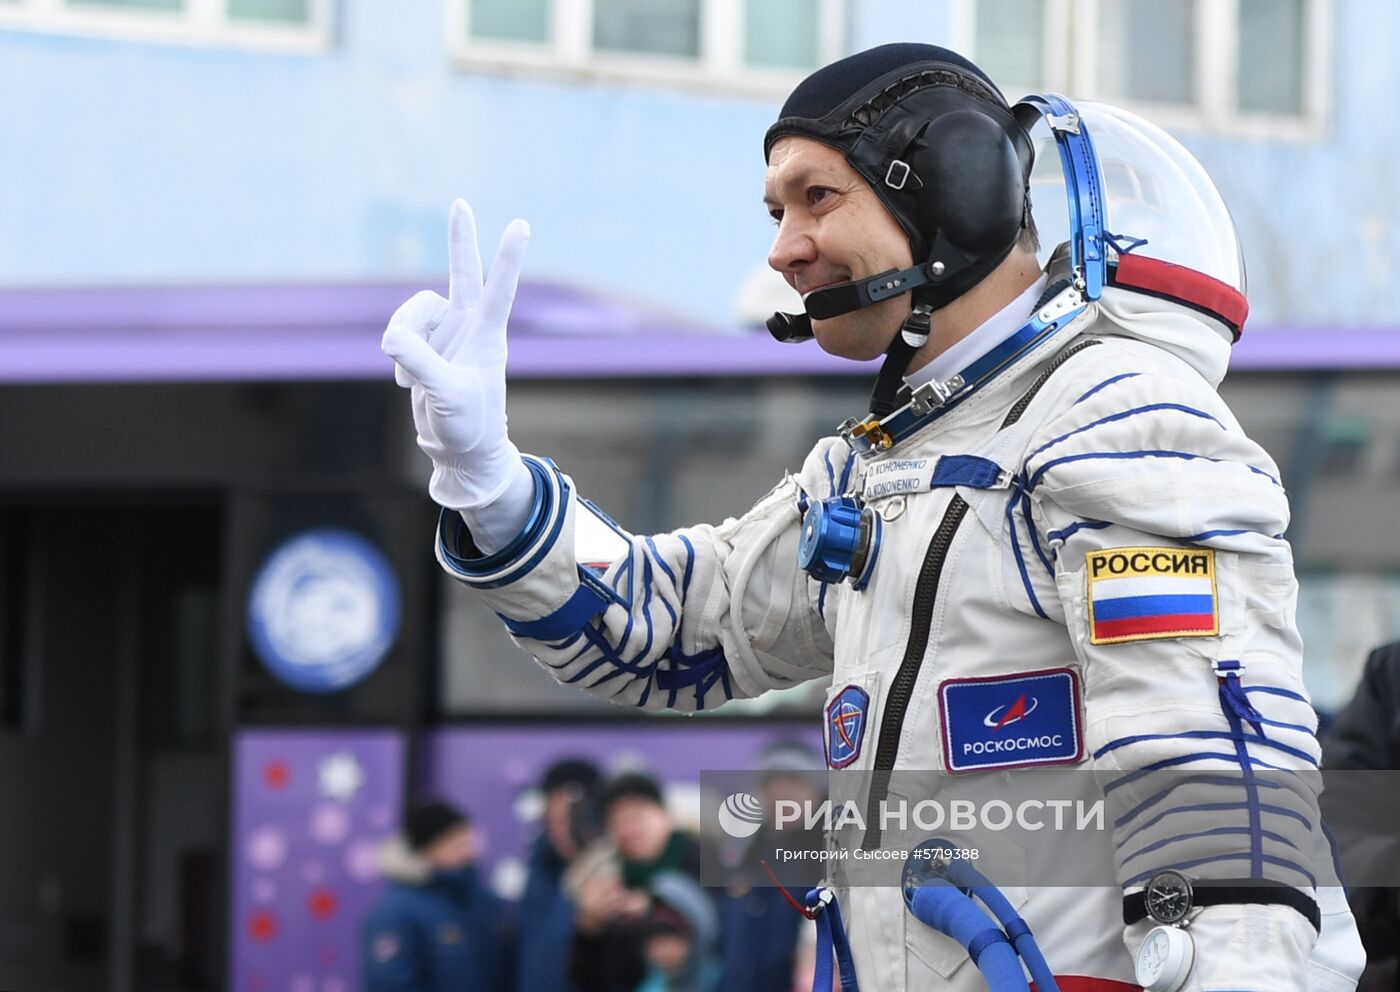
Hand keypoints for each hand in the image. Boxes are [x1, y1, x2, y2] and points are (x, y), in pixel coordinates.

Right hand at [382, 199, 530, 509]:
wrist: (460, 452)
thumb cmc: (468, 426)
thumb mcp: (446, 396)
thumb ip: (419, 362)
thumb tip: (391, 336)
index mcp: (488, 336)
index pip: (499, 289)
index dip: (508, 257)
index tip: (522, 224)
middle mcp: (470, 328)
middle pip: (463, 273)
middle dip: (460, 239)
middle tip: (460, 204)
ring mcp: (447, 335)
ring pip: (411, 313)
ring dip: (403, 337)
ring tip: (411, 377)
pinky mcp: (426, 347)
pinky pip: (397, 335)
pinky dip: (397, 358)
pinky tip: (409, 384)